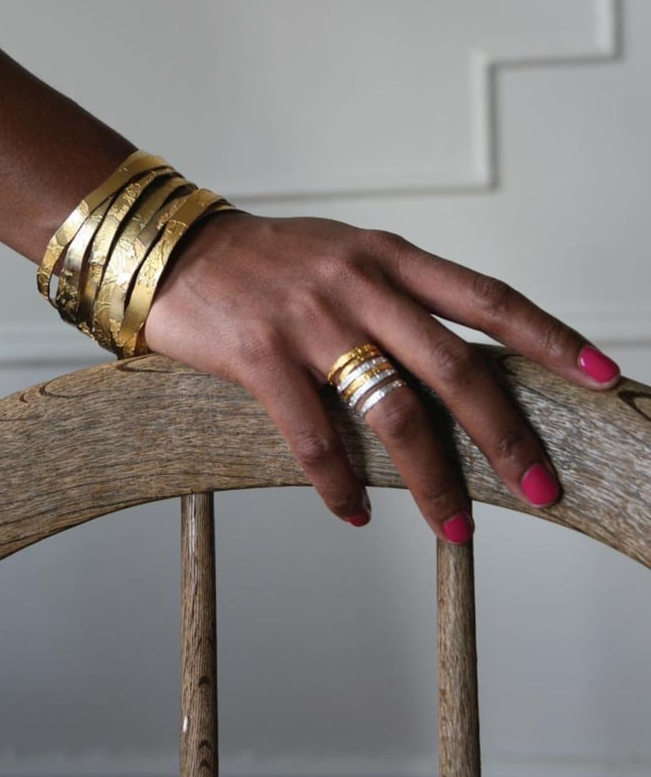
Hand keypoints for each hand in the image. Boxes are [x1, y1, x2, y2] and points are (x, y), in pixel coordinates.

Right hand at [145, 212, 620, 541]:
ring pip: (392, 411)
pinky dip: (339, 485)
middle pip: (454, 366)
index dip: (549, 337)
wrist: (176, 251)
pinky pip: (314, 437)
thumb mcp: (345, 255)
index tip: (600, 374)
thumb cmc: (267, 260)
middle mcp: (359, 284)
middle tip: (540, 485)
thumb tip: (456, 357)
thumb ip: (398, 294)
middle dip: (504, 433)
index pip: (486, 297)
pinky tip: (353, 513)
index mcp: (388, 257)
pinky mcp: (261, 356)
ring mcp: (310, 320)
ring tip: (453, 525)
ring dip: (430, 478)